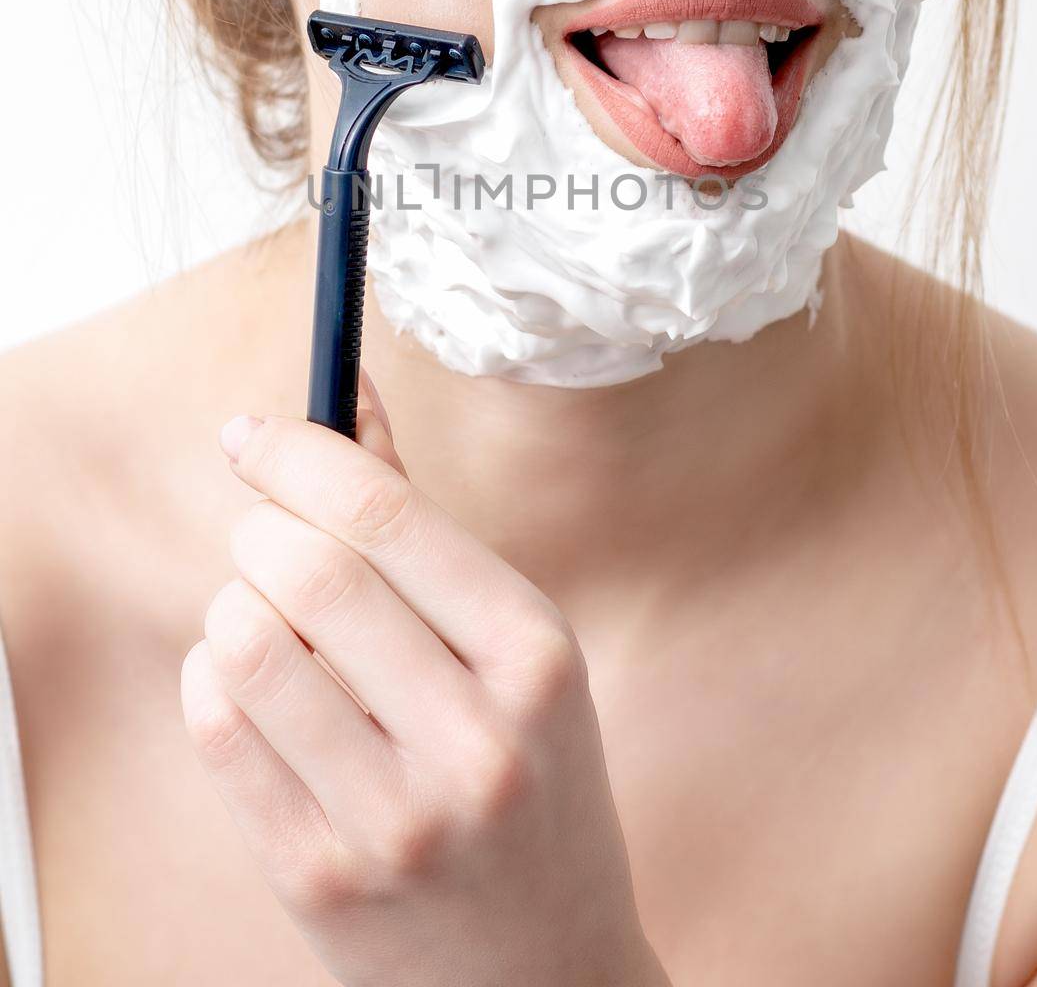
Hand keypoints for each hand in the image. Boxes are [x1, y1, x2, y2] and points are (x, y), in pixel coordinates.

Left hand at [179, 377, 665, 986]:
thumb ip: (422, 517)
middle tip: (261, 531)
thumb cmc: (530, 776)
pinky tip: (242, 680)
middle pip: (310, 570)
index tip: (253, 434)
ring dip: (232, 605)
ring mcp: (396, 817)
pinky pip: (219, 733)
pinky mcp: (323, 879)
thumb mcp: (514, 646)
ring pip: (249, 646)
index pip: (386, 514)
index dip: (298, 453)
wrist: (547, 972)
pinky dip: (210, 679)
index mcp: (536, 654)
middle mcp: (475, 735)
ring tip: (259, 613)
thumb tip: (346, 389)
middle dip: (259, 527)